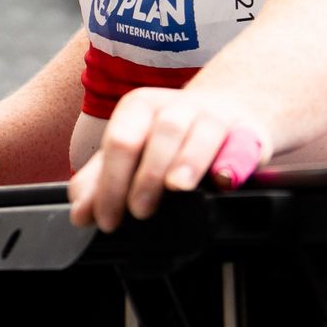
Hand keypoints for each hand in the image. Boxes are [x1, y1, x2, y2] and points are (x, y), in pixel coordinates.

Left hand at [66, 87, 269, 233]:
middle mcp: (176, 107)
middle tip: (139, 210)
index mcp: (140, 108)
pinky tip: (224, 179)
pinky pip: (244, 145)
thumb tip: (79, 213)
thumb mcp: (131, 148)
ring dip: (187, 161)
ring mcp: (214, 117)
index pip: (120, 140)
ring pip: (201, 132)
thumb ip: (100, 180)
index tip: (106, 219)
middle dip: (148, 173)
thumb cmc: (168, 137)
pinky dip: (234, 162)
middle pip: (161, 132)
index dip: (110, 182)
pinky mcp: (247, 134)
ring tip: (176, 189)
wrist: (225, 109)